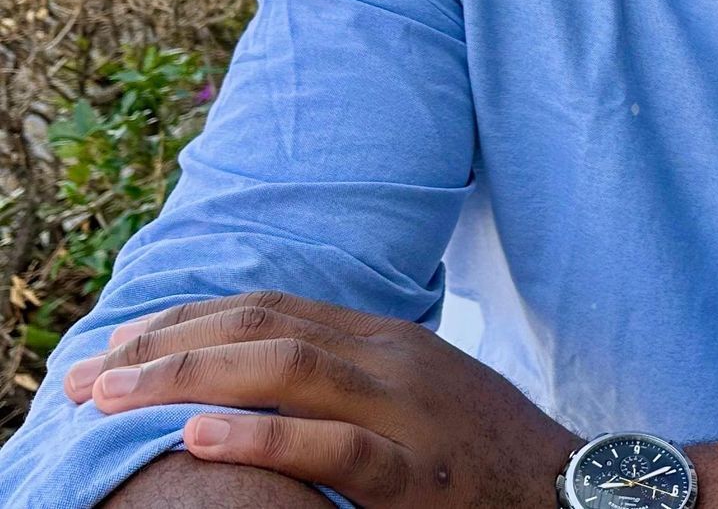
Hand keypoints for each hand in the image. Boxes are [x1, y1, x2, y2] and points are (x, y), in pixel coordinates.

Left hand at [63, 289, 579, 507]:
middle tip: (85, 375)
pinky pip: (332, 451)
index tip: (115, 343)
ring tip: (116, 397)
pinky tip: (202, 437)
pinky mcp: (413, 475)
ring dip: (192, 377)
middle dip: (167, 346)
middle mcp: (387, 358)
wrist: (563, 482)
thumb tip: (257, 366)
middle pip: (265, 326)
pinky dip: (264, 438)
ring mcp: (403, 410)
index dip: (185, 318)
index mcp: (382, 336)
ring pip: (290, 370)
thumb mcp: (412, 386)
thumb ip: (347, 371)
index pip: (267, 304)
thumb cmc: (478, 444)